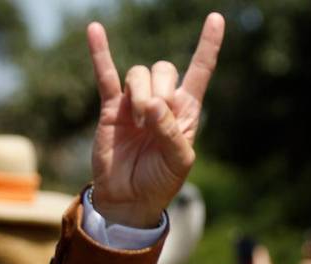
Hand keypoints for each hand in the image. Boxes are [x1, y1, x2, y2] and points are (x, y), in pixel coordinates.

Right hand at [87, 14, 223, 226]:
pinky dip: (100, 52)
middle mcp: (162, 101)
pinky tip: (94, 30)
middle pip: (164, 69)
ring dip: (139, 94)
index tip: (216, 19)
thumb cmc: (160, 180)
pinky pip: (105, 75)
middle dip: (160, 89)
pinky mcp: (111, 107)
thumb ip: (170, 132)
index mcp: (186, 111)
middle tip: (154, 119)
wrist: (129, 197)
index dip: (208, 46)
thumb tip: (153, 104)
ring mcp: (135, 101)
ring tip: (138, 123)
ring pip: (138, 73)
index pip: (200, 71)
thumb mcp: (177, 161)